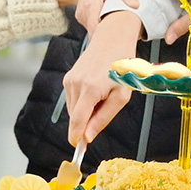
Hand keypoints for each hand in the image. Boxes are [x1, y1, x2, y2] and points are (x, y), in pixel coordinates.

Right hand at [64, 11, 140, 144]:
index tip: (79, 150)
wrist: (113, 39)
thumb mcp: (121, 95)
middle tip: (105, 108)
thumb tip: (88, 137)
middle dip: (87, 122)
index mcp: (90, 89)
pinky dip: (83, 102)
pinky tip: (96, 89)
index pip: (77, 121)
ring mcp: (70, 79)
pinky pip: (73, 99)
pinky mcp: (68, 77)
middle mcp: (76, 84)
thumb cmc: (122, 67)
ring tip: (103, 94)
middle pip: (75, 117)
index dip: (77, 137)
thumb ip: (103, 118)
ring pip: (73, 109)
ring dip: (86, 111)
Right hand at [76, 0, 138, 32]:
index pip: (95, 30)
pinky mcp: (81, 15)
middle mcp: (83, 11)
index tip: (119, 40)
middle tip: (122, 33)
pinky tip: (109, 19)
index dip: (106, 37)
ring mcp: (81, 14)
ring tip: (117, 25)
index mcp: (91, 5)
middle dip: (107, 35)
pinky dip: (99, 25)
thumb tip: (135, 5)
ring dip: (103, 30)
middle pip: (94, 33)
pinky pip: (90, 26)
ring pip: (92, 30)